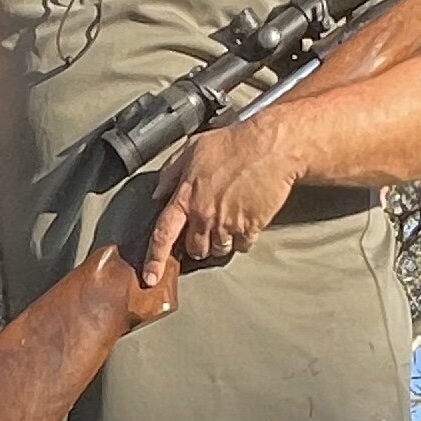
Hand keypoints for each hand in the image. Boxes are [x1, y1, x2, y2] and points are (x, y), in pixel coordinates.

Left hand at [157, 111, 304, 270]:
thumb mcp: (192, 149)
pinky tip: (247, 219)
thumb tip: (158, 192)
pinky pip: (243, 246)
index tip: (150, 277)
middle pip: (195, 249)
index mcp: (186, 197)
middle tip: (208, 227)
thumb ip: (171, 173)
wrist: (270, 146)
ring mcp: (228, 224)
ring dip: (222, 241)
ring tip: (230, 217)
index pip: (163, 235)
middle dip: (198, 244)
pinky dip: (243, 238)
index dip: (154, 259)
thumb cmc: (233, 143)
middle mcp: (204, 215)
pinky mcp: (251, 227)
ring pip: (219, 249)